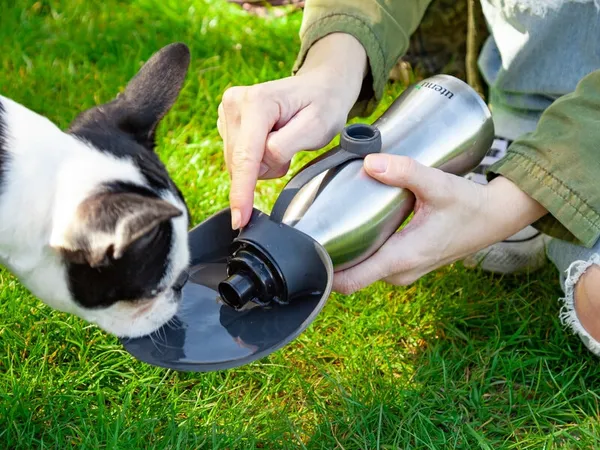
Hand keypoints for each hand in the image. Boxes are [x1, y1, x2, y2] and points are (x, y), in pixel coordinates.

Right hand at [217, 33, 366, 229]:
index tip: (240, 219)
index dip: (242, 192)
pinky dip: (257, 158)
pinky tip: (271, 139)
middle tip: (292, 147)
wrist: (320, 85)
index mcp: (257, 101)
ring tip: (284, 140)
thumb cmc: (323, 104)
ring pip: (238, 163)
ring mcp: (228, 109)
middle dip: (266, 167)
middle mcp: (235, 102)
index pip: (246, 158)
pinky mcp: (227, 119)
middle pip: (240, 163)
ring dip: (262, 163)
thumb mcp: (316, 127)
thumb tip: (258, 164)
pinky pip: (238, 157)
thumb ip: (284, 148)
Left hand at [332, 154, 547, 293]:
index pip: (349, 281)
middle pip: (350, 274)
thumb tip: (370, 162)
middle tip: (316, 224)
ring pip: (361, 269)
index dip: (323, 271)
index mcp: (401, 258)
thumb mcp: (438, 185)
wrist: (495, 218)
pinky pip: (374, 263)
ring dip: (346, 252)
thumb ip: (406, 172)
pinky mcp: (407, 264)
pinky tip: (357, 225)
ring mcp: (403, 271)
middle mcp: (399, 272)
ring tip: (333, 221)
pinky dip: (362, 250)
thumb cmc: (469, 205)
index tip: (307, 248)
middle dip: (330, 255)